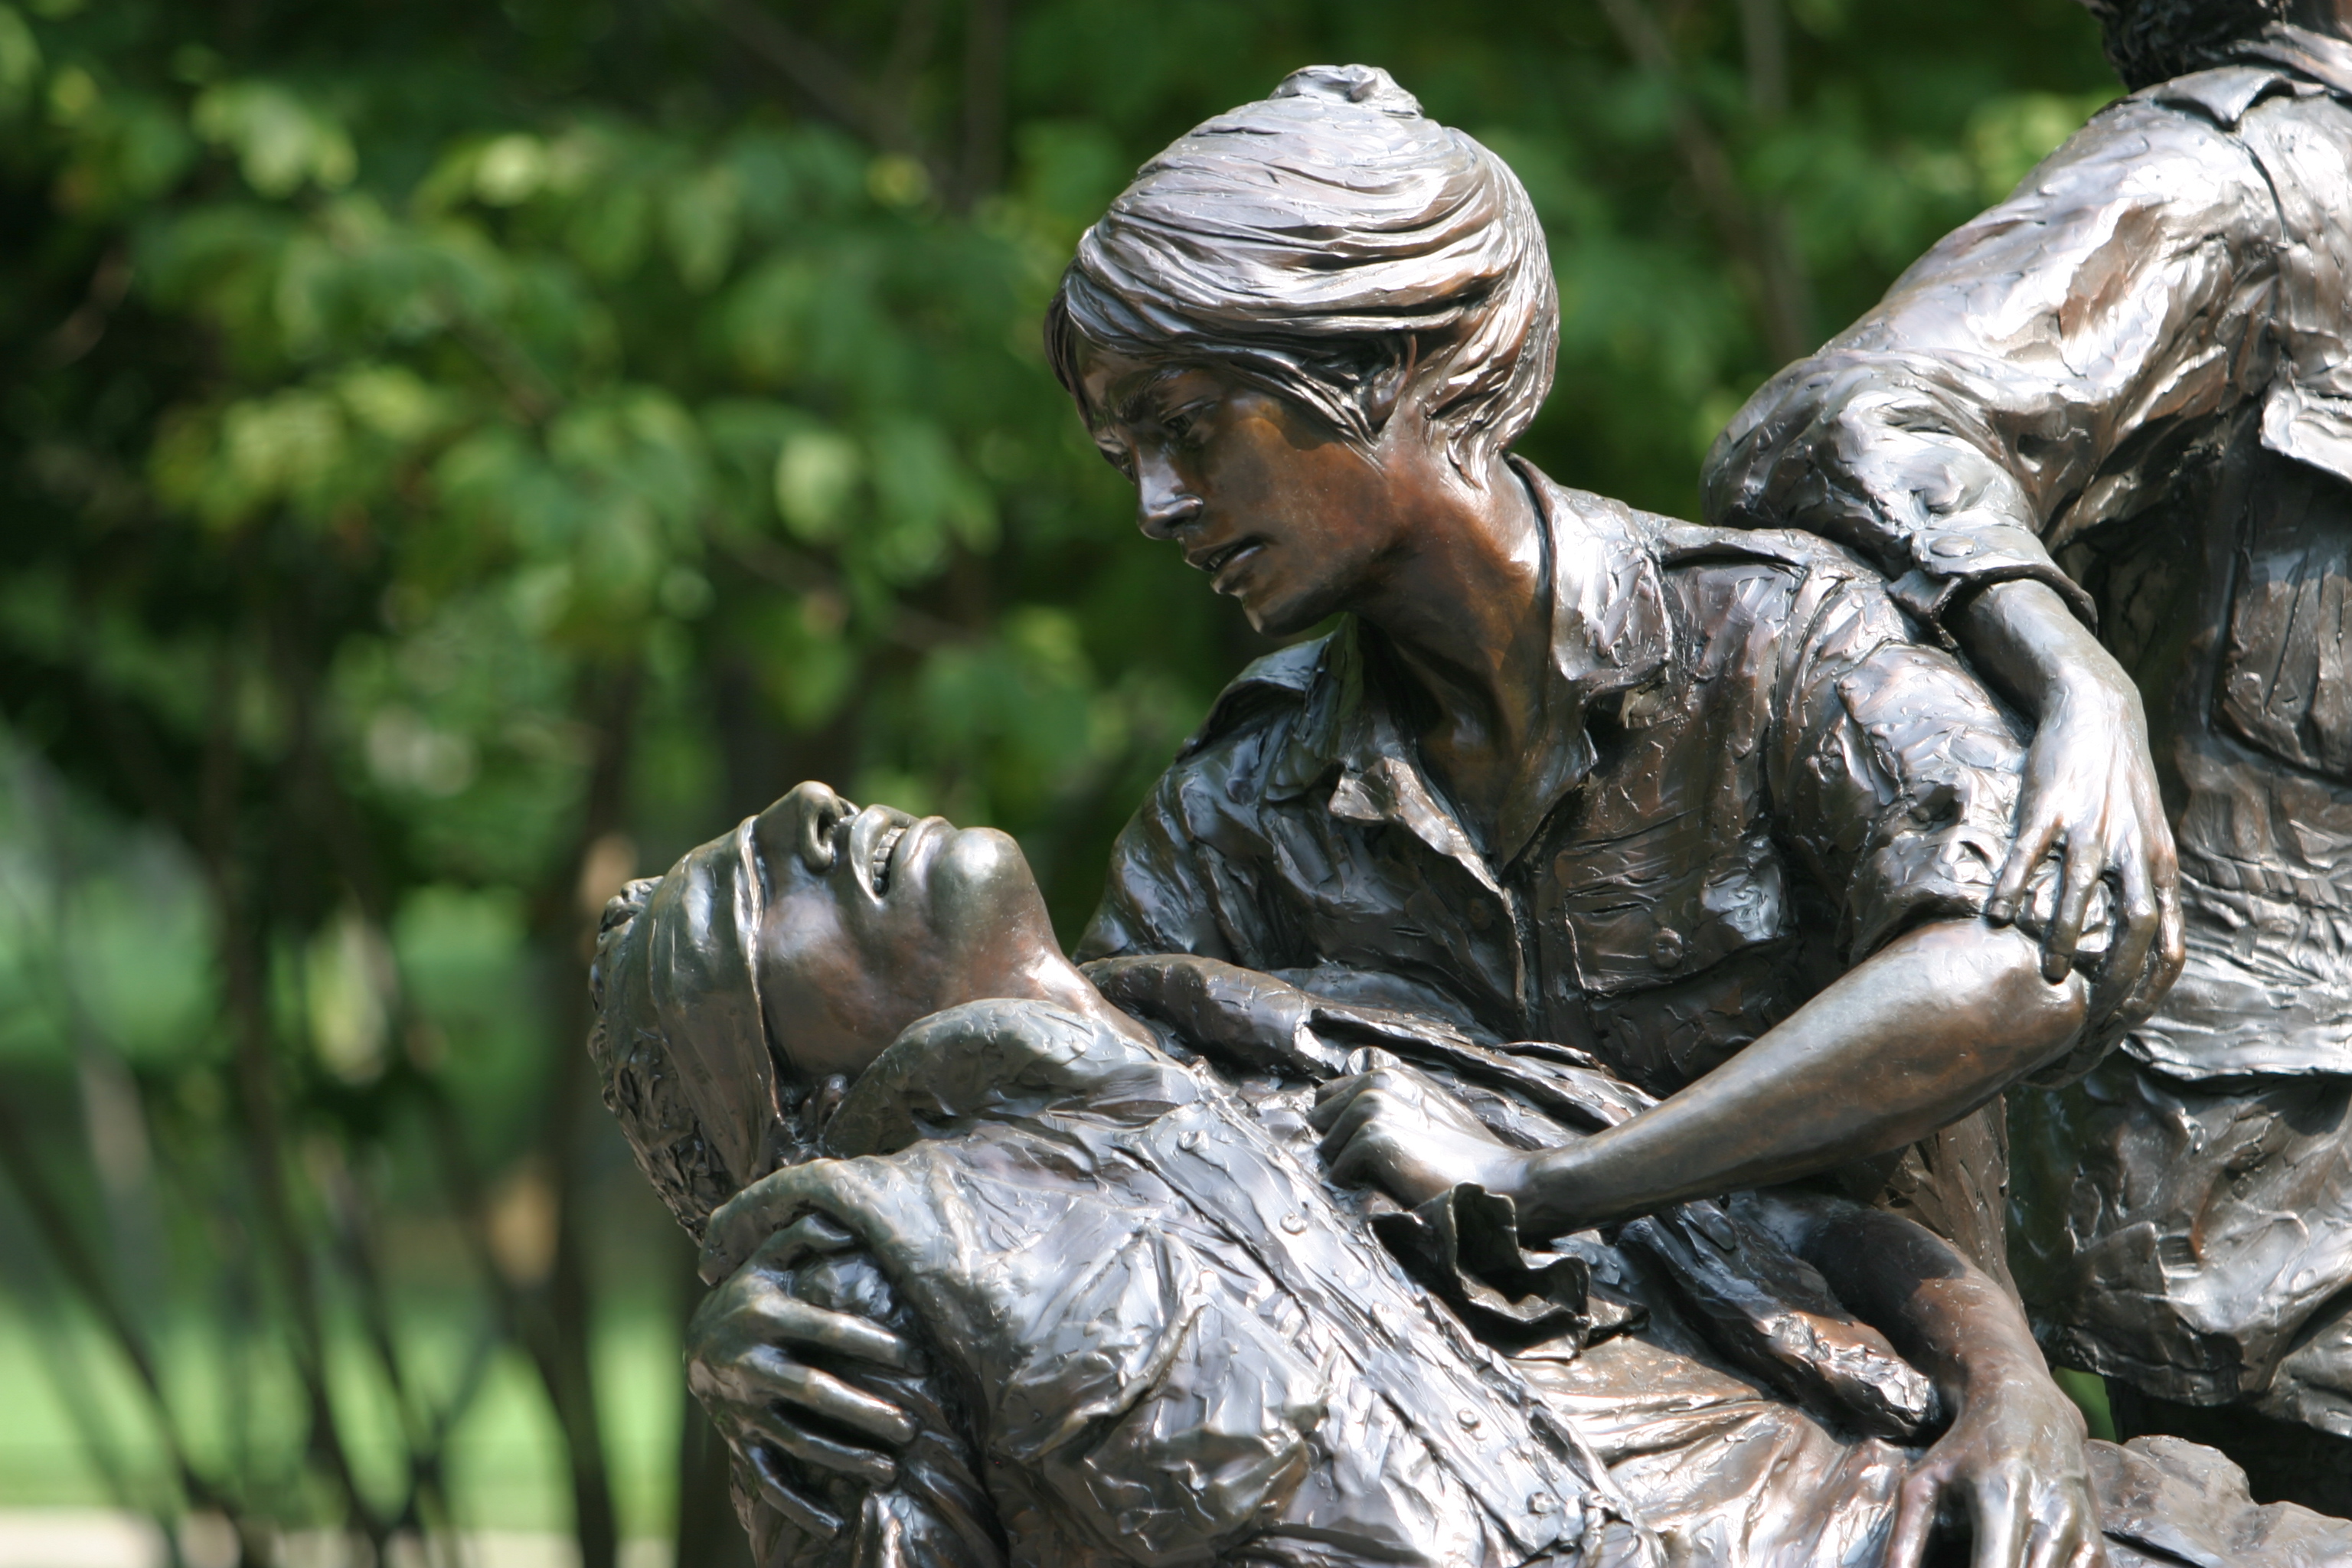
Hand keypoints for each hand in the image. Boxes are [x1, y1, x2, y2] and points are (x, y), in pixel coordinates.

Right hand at [687, 1216, 918, 1536]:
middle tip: (910, 1427)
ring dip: (842, 1457)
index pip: (824, 1329)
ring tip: (889, 1469)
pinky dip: (796, 1503)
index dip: (870, 1343)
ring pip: (796, 1439)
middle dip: (861, 1411)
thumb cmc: (752, 1291)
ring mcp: (742, 1407)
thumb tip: (846, 1224)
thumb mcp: (771, 1256)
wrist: (694, 1340)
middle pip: (811, 1392)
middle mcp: (749, 1362)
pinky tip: (832, 1523)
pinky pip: (766, 1478)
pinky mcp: (738, 1439)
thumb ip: (805, 1233)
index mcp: (764, 1314)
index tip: (914, 1357)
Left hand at [1309, 1061, 1525, 1207]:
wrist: (1504, 1180)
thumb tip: (1339, 1115)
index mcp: (1390, 1073)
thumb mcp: (1430, 1112)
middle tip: (1378, 1167)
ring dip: (1349, 1169)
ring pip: (1327, 1147)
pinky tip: (1391, 1187)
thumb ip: (1391, 1104)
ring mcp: (1374, 1106)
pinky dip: (1357, 1187)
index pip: (1328, 1095)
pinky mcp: (1373, 1137)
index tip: (1365, 1149)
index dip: (1338, 1125)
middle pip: (1320, 1120)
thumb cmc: (1467, 1156)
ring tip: (1390, 1176)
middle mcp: (1378, 1081)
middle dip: (1338, 1144)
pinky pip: (1339, 1171)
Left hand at [1888, 1358, 2104, 1567]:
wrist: (2029, 1407)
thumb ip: (1905, 1540)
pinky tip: (2021, 1564)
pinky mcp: (2096, 1543)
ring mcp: (2079, 1531)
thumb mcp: (1924, 1483)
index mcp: (2000, 1498)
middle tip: (1967, 1566)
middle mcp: (2049, 1516)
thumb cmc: (1966, 1448)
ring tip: (1980, 1563)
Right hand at [1977, 625, 2181, 1039]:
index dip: (2148, 991)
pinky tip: (1996, 917)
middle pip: (2139, 924)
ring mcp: (2091, 825)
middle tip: (2085, 1015)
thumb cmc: (2117, 784)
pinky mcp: (2050, 803)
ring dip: (2068, 938)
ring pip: (2084, 891)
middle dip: (2115, 978)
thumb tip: (2137, 948)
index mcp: (2159, 863)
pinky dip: (2015, 888)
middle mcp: (2133, 848)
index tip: (2118, 1025)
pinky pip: (2031, 854)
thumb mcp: (2147, 834)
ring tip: (2049, 974)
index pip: (2169, 942)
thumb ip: (2144, 885)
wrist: (2098, 709)